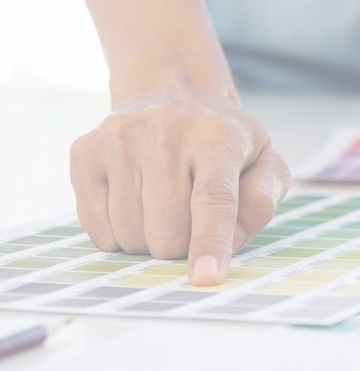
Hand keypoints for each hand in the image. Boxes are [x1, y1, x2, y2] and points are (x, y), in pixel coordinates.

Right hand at [69, 97, 291, 285]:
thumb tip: (229, 244)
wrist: (171, 93)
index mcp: (217, 137)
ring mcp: (118, 140)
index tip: (205, 277)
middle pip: (169, 230)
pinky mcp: (85, 153)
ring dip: (149, 241)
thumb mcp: (264, 162)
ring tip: (164, 209)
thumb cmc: (224, 142)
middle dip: (183, 246)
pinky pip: (97, 227)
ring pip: (130, 234)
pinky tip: (135, 205)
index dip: (209, 243)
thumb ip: (259, 203)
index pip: (213, 199)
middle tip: (191, 221)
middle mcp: (164, 132)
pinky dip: (118, 235)